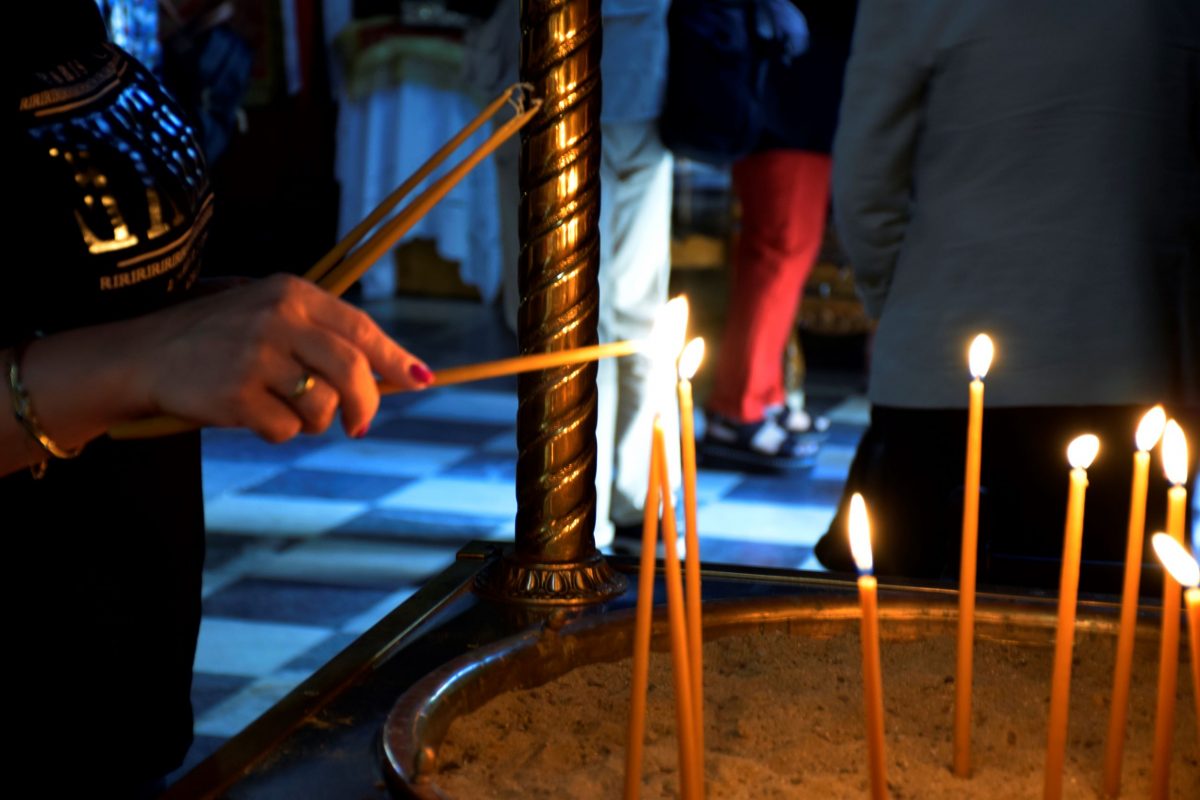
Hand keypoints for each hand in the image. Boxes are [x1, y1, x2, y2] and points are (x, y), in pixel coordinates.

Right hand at [125, 274, 430, 440]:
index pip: (361, 328)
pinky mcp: (235, 393)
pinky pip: (285, 430)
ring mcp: (256, 356)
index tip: (420, 380)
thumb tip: (391, 374)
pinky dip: (277, 433)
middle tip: (359, 426)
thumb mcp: (270, 314)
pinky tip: (253, 416)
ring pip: (321, 406)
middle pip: (352, 371)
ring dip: (312, 421)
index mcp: (293, 293)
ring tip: (283, 409)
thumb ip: (323, 335)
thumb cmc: (219, 338)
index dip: (394, 358)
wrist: (145, 354)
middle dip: (365, 405)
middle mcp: (278, 318)